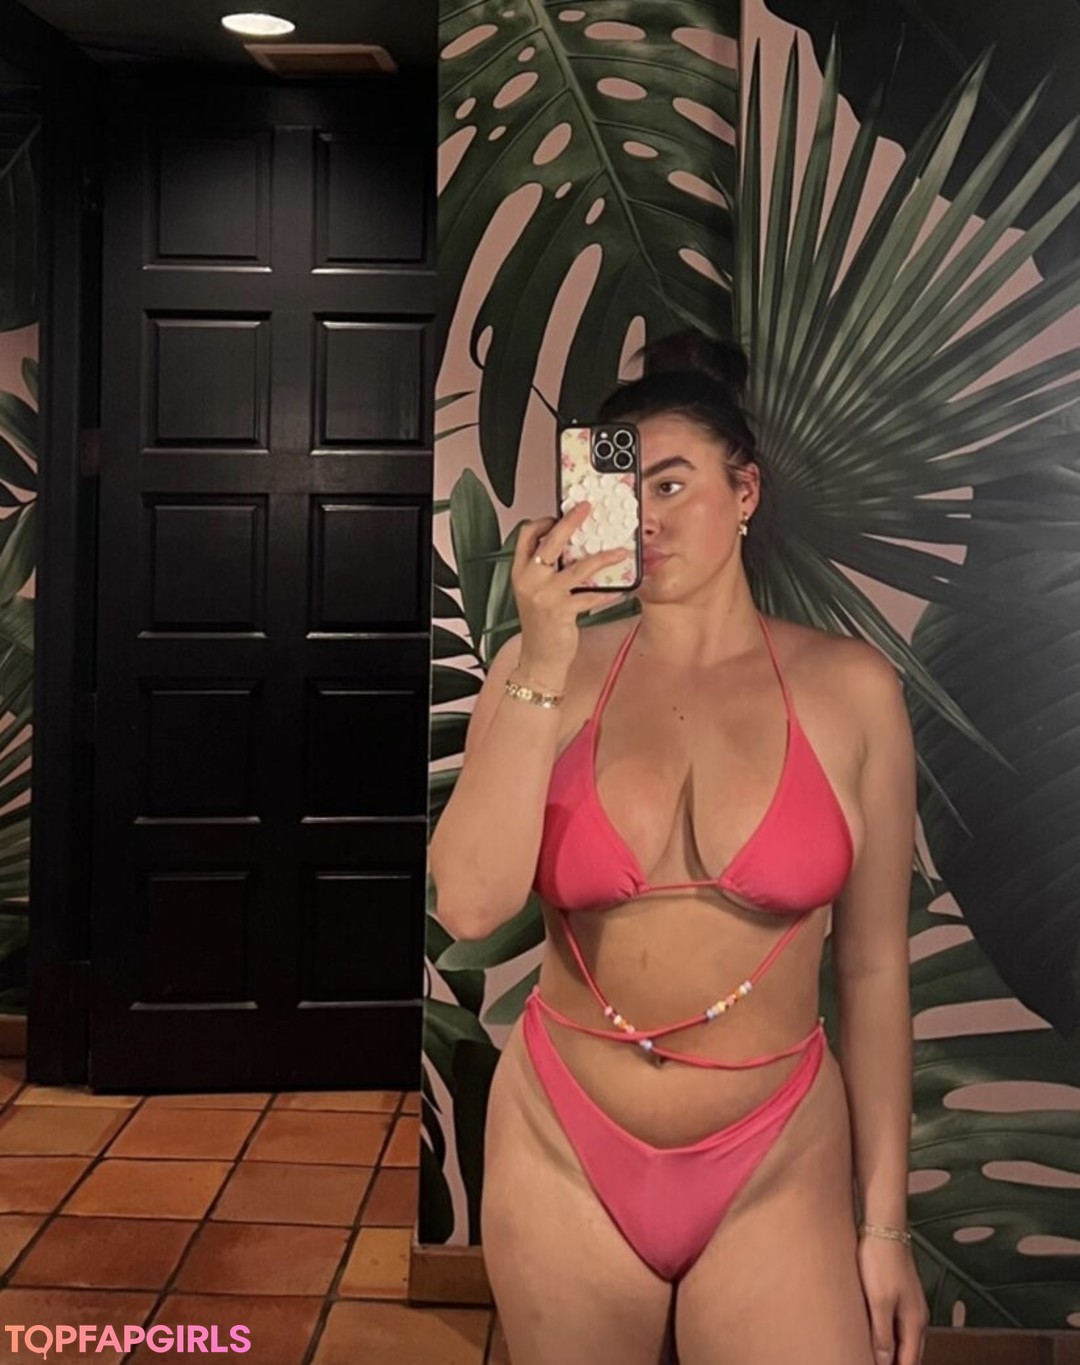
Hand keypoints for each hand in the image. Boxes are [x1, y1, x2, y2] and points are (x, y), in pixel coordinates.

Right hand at [511, 501, 630, 684]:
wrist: (539, 658)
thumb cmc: (541, 624)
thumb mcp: (536, 592)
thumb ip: (547, 571)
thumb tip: (572, 548)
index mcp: (521, 572)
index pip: (526, 535)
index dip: (543, 521)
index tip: (560, 515)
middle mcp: (529, 580)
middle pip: (550, 542)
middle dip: (571, 521)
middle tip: (587, 508)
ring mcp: (544, 596)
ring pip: (578, 568)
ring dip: (602, 558)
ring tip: (620, 552)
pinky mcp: (562, 612)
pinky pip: (591, 597)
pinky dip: (609, 594)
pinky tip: (622, 590)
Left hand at [857, 1236, 928, 1364]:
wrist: (884, 1229)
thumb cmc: (880, 1263)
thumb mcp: (879, 1301)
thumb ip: (882, 1334)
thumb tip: (885, 1362)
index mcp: (914, 1322)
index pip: (910, 1360)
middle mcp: (917, 1316)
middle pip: (911, 1351)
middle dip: (899, 1362)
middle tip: (876, 1363)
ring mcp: (911, 1304)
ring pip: (906, 1338)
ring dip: (896, 1351)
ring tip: (879, 1358)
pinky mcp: (901, 1293)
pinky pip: (900, 1323)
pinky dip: (893, 1335)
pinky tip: (880, 1334)